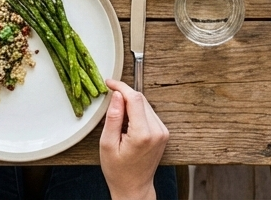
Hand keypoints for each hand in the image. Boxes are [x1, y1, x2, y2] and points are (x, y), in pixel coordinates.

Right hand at [99, 79, 168, 199]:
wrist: (133, 187)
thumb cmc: (118, 170)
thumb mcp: (107, 144)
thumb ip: (113, 118)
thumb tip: (118, 95)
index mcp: (143, 134)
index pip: (135, 99)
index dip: (121, 87)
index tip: (109, 83)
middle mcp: (157, 131)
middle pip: (141, 100)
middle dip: (124, 96)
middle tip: (110, 103)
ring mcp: (163, 132)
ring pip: (145, 105)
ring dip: (130, 105)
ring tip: (119, 123)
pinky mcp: (163, 132)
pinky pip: (149, 113)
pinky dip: (137, 113)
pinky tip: (128, 126)